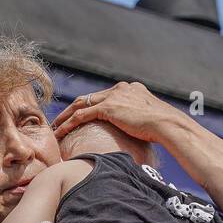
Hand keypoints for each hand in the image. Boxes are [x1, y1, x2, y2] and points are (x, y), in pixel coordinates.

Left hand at [51, 81, 185, 143]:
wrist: (167, 124)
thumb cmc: (163, 127)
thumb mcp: (150, 120)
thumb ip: (139, 121)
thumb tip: (139, 133)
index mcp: (129, 89)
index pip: (103, 96)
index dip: (89, 106)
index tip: (79, 115)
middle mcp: (119, 88)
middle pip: (89, 97)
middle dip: (72, 109)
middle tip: (60, 120)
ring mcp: (113, 96)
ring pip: (81, 104)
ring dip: (65, 116)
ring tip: (54, 126)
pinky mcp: (108, 107)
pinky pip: (81, 115)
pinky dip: (68, 124)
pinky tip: (59, 132)